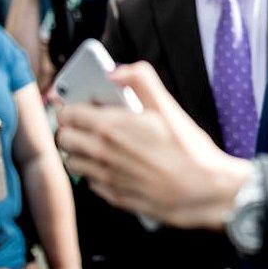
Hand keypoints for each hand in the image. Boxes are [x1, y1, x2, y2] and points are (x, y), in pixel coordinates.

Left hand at [55, 61, 251, 230]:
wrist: (204, 189)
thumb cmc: (188, 148)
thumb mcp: (168, 106)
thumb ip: (141, 80)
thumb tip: (116, 72)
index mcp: (110, 127)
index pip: (67, 114)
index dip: (72, 106)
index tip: (82, 105)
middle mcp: (101, 153)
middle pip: (63, 137)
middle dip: (72, 128)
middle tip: (90, 124)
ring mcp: (106, 177)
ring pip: (72, 161)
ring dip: (80, 151)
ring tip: (101, 144)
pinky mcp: (113, 196)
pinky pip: (89, 181)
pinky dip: (96, 172)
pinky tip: (116, 165)